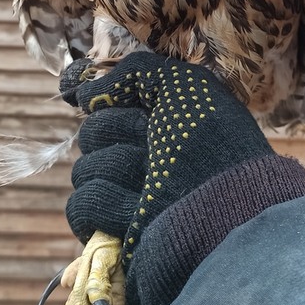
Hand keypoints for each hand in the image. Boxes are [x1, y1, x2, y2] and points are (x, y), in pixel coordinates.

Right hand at [61, 53, 304, 304]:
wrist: (223, 205)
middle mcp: (146, 158)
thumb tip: (85, 92)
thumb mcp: (185, 84)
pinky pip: (81, 205)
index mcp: (162, 124)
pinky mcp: (117, 233)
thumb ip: (134, 72)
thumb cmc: (210, 139)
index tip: (108, 98)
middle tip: (153, 145)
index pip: (109, 105)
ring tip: (152, 182)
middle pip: (92, 134)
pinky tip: (132, 210)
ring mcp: (131, 197)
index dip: (109, 101)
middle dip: (119, 132)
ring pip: (85, 169)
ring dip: (116, 168)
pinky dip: (102, 203)